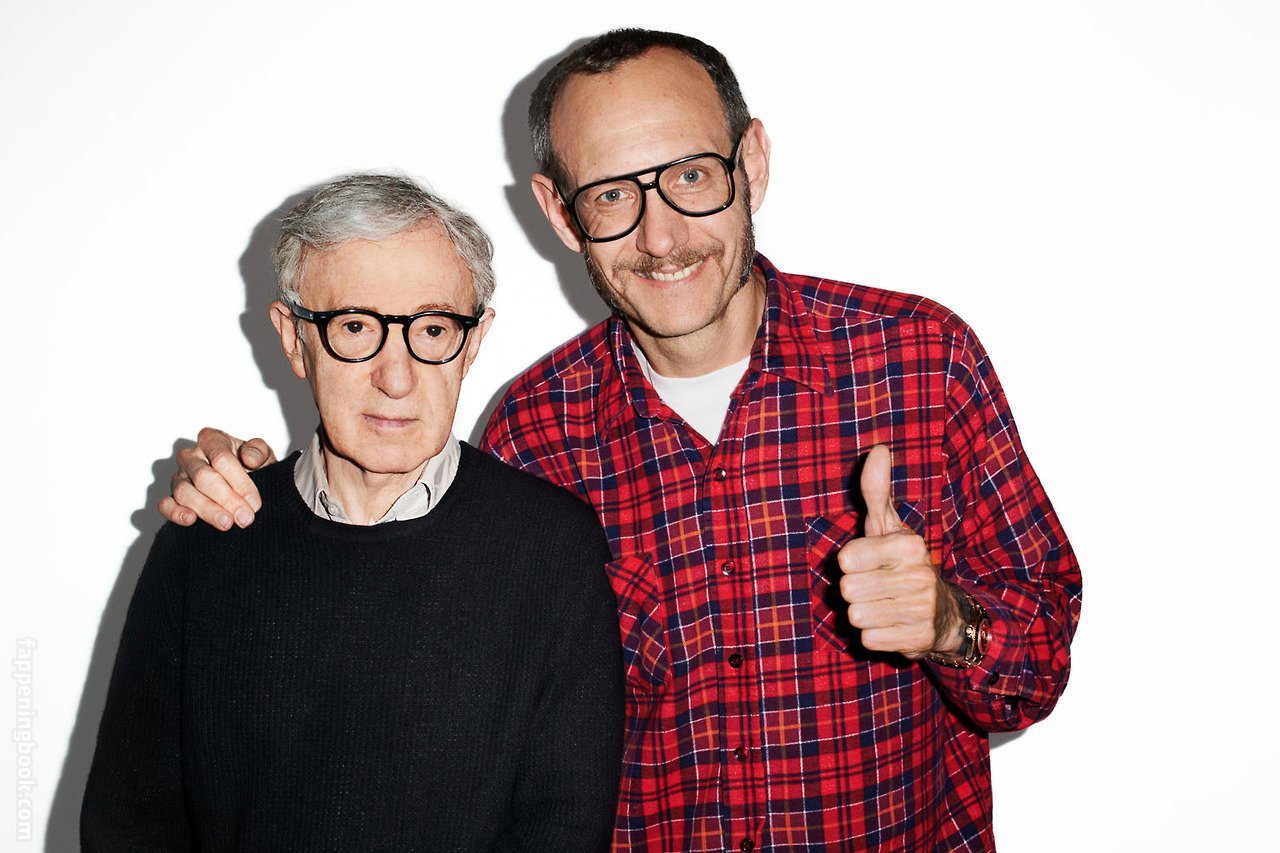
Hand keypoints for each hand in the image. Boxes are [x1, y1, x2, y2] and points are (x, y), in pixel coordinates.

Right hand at [157, 428, 276, 529]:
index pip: (221, 458)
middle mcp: (191, 456)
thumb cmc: (253, 468)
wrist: (245, 488)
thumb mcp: (264, 456)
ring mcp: (179, 476)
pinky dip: (175, 512)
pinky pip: (165, 504)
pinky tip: (190, 520)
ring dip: (207, 509)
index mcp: (212, 440)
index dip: (239, 481)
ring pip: (184, 491)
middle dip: (226, 499)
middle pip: (203, 476)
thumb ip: (259, 451)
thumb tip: (249, 458)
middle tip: (245, 518)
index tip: (254, 502)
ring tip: (226, 523)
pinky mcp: (171, 497)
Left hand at [837, 445, 962, 658]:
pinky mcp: (917, 640)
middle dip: (855, 590)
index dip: (850, 562)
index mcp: (908, 545)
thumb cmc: (901, 562)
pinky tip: (892, 625)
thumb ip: (876, 489)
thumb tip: (878, 448)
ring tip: (884, 605)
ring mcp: (921, 610)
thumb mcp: (888, 525)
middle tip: (876, 586)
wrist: (943, 612)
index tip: (869, 561)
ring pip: (856, 617)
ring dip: (864, 614)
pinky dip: (875, 636)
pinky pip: (868, 640)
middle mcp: (920, 576)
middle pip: (848, 590)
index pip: (846, 559)